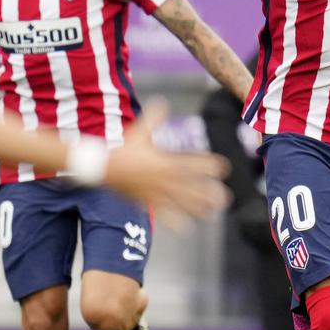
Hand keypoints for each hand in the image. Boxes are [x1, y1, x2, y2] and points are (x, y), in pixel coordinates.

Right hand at [106, 102, 231, 220]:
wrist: (103, 167)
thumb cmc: (124, 148)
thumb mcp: (140, 131)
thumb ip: (154, 116)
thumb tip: (163, 101)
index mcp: (165, 161)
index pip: (193, 164)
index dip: (210, 166)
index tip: (225, 168)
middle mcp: (164, 179)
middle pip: (192, 187)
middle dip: (209, 193)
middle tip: (226, 197)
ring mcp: (156, 192)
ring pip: (182, 203)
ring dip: (198, 208)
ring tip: (212, 213)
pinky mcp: (147, 202)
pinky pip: (164, 214)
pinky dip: (175, 222)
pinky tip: (187, 228)